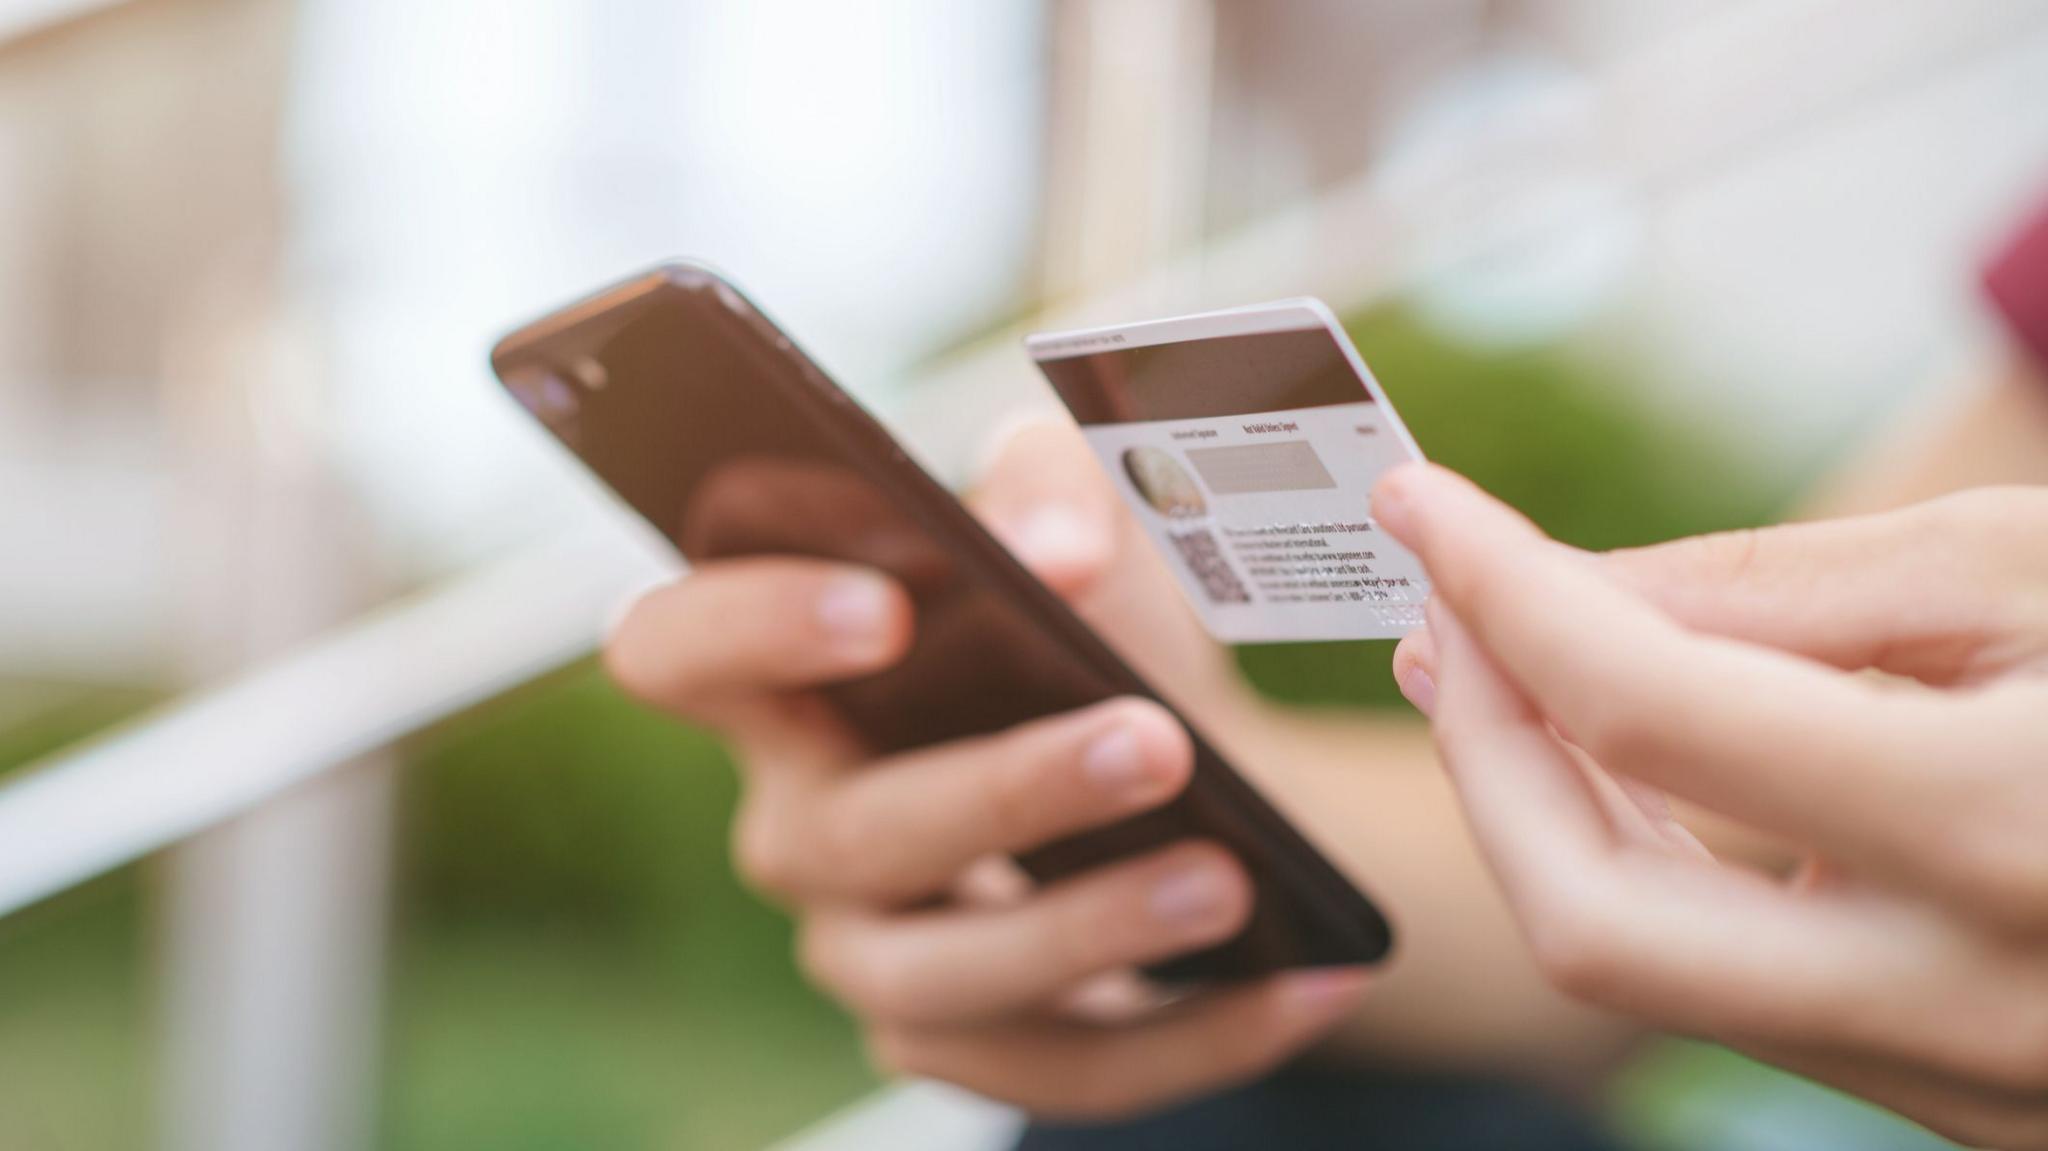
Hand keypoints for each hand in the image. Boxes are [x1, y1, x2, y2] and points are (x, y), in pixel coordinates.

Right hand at [606, 421, 1368, 1118]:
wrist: (1176, 746)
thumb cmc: (1088, 616)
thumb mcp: (1074, 516)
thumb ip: (1051, 485)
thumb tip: (1055, 548)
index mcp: (780, 678)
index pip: (674, 648)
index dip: (750, 627)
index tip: (887, 608)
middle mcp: (797, 825)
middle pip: (846, 834)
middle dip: (1001, 792)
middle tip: (1151, 742)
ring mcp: (869, 948)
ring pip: (941, 978)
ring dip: (1090, 932)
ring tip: (1231, 879)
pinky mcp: (966, 1040)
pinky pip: (1062, 1068)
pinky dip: (1192, 1034)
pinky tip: (1303, 981)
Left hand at [1374, 464, 2047, 1148]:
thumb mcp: (2028, 569)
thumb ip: (1783, 588)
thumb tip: (1561, 590)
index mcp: (2004, 830)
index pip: (1648, 710)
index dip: (1502, 590)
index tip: (1423, 504)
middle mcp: (1969, 997)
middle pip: (1591, 918)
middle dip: (1480, 754)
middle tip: (1444, 615)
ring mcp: (1963, 1082)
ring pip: (1649, 973)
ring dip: (1543, 813)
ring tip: (1507, 668)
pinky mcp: (1958, 1106)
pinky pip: (1738, 994)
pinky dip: (1649, 869)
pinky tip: (1635, 767)